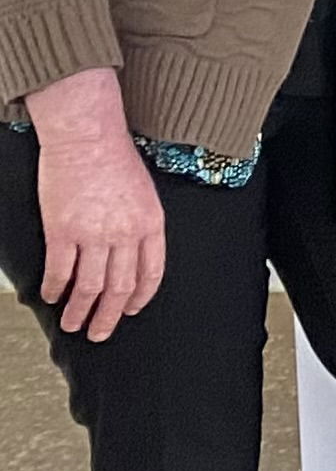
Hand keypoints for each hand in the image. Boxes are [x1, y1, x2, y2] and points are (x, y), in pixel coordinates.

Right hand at [23, 70, 164, 338]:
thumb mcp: (145, 193)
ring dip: (80, 311)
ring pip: (89, 286)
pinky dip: (55, 287)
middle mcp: (125, 234)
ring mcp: (93, 234)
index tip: (131, 310)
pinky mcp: (62, 231)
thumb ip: (141, 224)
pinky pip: (60, 270)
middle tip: (100, 333)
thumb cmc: (115, 158)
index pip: (151, 273)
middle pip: (120, 287)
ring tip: (72, 324)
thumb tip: (132, 252)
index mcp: (151, 224)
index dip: (140, 296)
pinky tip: (50, 296)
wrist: (87, 137)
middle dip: (110, 316)